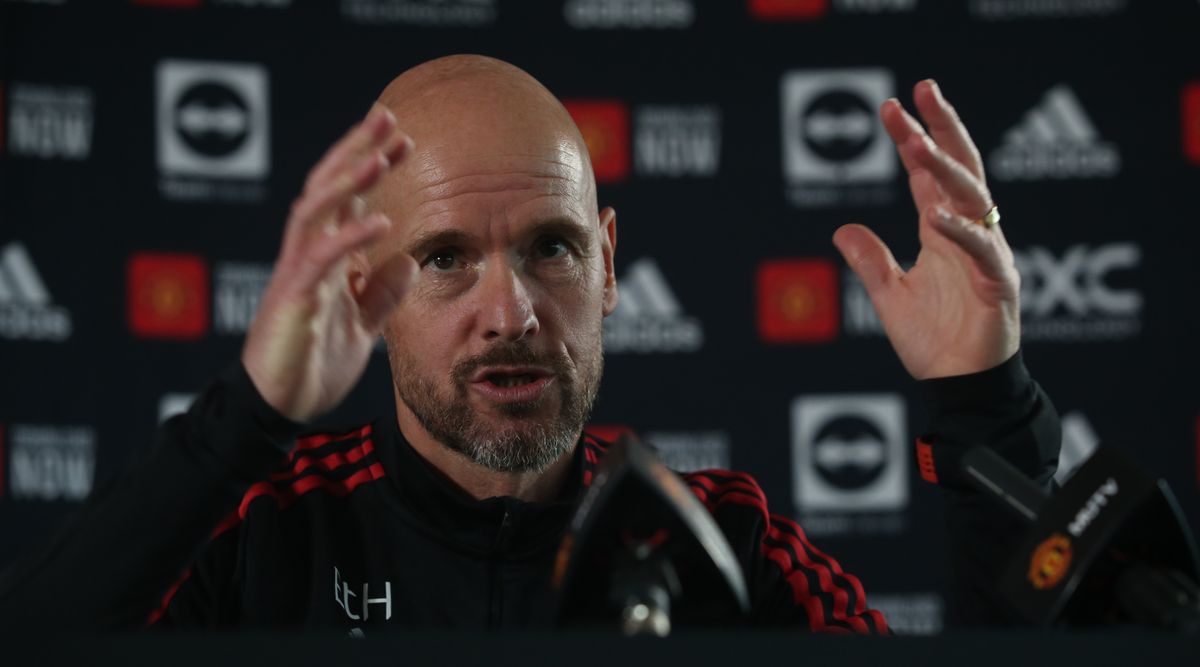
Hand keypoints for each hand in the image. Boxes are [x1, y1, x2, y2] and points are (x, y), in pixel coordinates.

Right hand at [242, 104, 416, 421]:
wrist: (278, 407)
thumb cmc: (312, 365)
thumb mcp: (362, 326)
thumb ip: (381, 293)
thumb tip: (408, 259)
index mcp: (323, 257)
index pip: (346, 197)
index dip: (370, 165)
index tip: (403, 139)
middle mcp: (306, 255)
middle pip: (327, 187)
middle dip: (356, 149)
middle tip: (387, 116)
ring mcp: (297, 273)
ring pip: (315, 209)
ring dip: (347, 179)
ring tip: (379, 153)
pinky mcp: (293, 299)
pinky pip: (321, 259)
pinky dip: (350, 237)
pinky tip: (380, 221)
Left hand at [832, 80, 1019, 379]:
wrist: (962, 389)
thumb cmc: (935, 344)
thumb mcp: (890, 297)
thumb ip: (870, 261)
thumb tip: (841, 228)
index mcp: (943, 233)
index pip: (928, 175)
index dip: (912, 141)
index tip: (890, 108)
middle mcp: (968, 235)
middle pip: (959, 168)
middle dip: (940, 127)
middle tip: (919, 90)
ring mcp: (987, 255)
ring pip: (972, 197)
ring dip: (943, 167)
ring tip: (915, 141)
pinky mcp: (999, 285)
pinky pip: (981, 250)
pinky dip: (960, 231)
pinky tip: (935, 214)